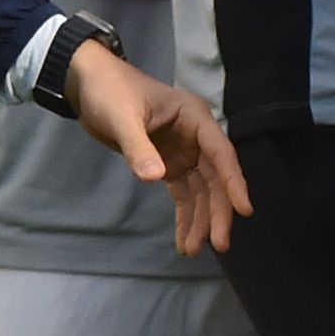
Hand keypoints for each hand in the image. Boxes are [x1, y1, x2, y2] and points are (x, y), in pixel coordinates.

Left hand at [69, 43, 249, 255]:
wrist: (89, 85)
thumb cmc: (110, 91)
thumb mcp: (121, 117)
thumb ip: (139, 148)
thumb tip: (156, 178)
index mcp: (195, 118)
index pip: (221, 153)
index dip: (234, 182)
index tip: (244, 210)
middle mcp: (197, 137)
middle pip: (216, 179)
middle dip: (218, 212)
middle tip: (219, 244)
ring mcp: (185, 153)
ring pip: (202, 191)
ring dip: (200, 220)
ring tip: (193, 250)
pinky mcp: (170, 165)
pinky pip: (184, 195)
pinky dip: (185, 217)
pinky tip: (184, 240)